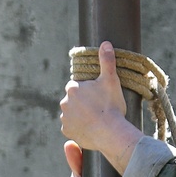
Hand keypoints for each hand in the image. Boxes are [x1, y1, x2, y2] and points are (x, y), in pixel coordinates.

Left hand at [59, 41, 141, 172]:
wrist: (110, 133)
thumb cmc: (111, 106)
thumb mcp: (111, 80)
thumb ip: (107, 61)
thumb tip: (106, 43)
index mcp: (72, 88)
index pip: (77, 86)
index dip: (87, 90)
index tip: (97, 96)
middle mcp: (64, 102)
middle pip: (74, 100)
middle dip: (83, 102)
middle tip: (99, 107)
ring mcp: (65, 118)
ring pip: (72, 113)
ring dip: (80, 115)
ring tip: (95, 119)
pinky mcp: (67, 131)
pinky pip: (71, 128)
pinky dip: (78, 128)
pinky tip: (90, 128)